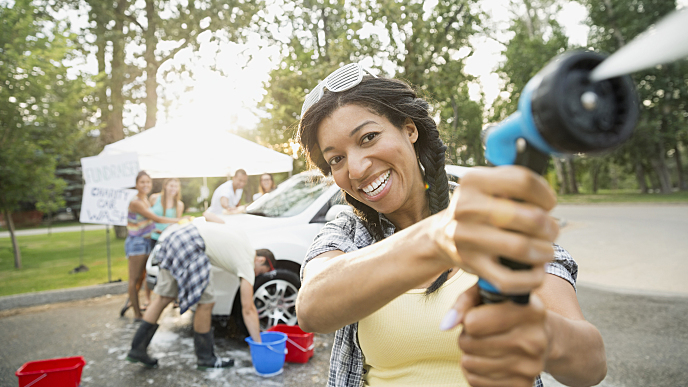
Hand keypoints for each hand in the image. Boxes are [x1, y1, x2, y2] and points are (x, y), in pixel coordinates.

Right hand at [431, 166, 558, 294]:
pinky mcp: (470, 263)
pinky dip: (531, 278)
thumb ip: (515, 183)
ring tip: (546, 250)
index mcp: (474, 181)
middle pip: (531, 218)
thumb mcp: (486, 186)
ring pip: (522, 248)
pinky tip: (536, 271)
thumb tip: (547, 200)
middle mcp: (467, 207)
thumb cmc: (477, 210)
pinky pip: (509, 279)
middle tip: (551, 231)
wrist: (442, 235)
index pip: (524, 182)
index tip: (549, 205)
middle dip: (550, 227)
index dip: (546, 195)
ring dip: (545, 252)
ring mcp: (466, 236)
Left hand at [444, 284, 549, 386]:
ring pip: (469, 364)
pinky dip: (474, 372)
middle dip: (466, 336)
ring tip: (483, 344)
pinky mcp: (522, 385)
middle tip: (478, 332)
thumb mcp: (489, 294)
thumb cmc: (507, 311)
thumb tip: (447, 324)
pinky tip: (487, 360)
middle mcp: (535, 340)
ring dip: (469, 354)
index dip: (468, 319)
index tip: (475, 316)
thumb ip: (465, 302)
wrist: (542, 337)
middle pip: (469, 344)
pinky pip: (475, 382)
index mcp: (529, 311)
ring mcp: (531, 366)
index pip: (474, 322)